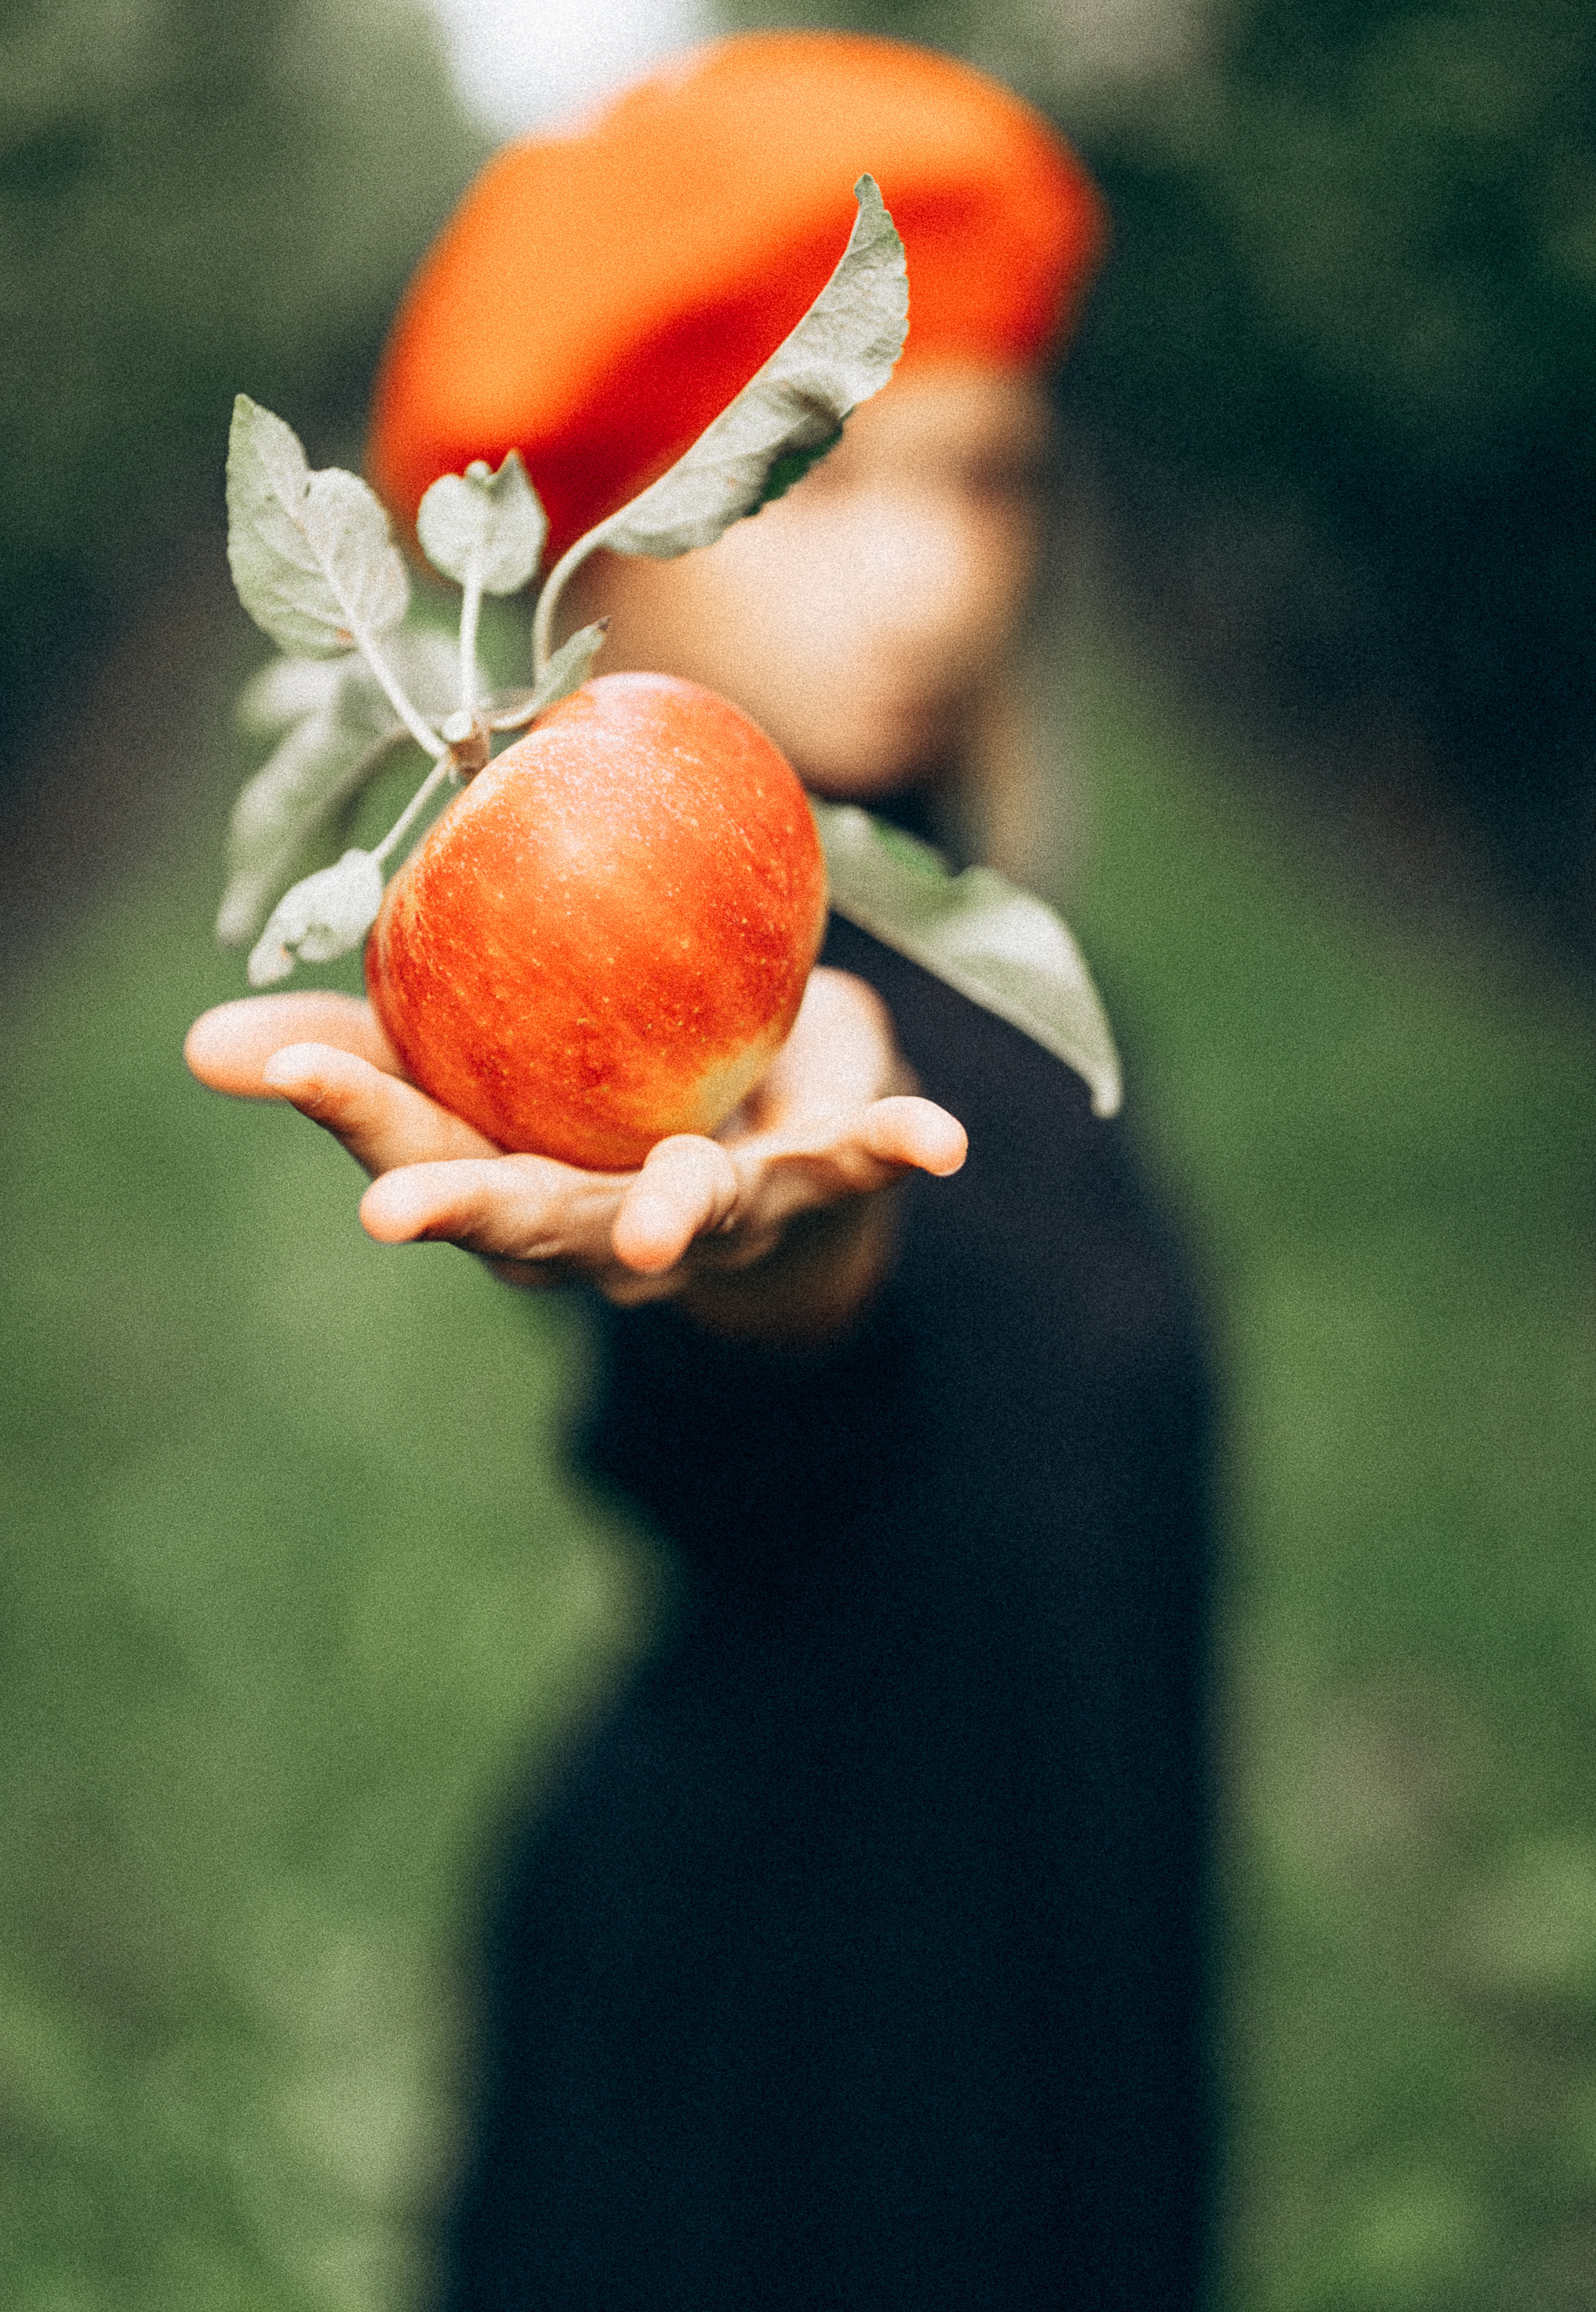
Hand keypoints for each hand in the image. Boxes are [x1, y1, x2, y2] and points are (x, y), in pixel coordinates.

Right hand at [184, 970, 965, 1342]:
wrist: (778, 1168)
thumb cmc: (611, 1091)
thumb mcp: (494, 1052)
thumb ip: (375, 1037)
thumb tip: (205, 1042)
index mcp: (520, 1178)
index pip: (418, 1151)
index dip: (353, 1112)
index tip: (283, 1062)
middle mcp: (607, 1224)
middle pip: (529, 1225)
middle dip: (463, 1216)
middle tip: (389, 1214)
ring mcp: (715, 1215)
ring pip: (682, 1219)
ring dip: (666, 1216)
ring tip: (656, 1212)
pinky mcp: (815, 1184)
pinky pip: (855, 1165)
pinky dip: (894, 1148)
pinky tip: (942, 1141)